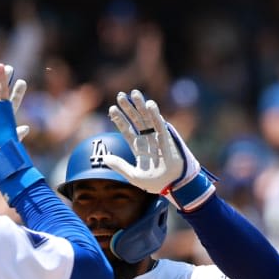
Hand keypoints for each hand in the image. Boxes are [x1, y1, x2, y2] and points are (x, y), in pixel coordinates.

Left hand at [102, 90, 212, 209]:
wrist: (173, 185)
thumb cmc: (156, 183)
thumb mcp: (134, 176)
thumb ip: (120, 166)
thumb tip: (105, 158)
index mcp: (139, 148)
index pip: (127, 131)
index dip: (120, 120)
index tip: (112, 109)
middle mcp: (147, 140)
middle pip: (136, 120)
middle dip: (128, 108)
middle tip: (120, 95)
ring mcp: (157, 138)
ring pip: (147, 118)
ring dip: (140, 106)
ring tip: (133, 93)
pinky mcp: (167, 138)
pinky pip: (160, 124)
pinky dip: (155, 114)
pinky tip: (149, 104)